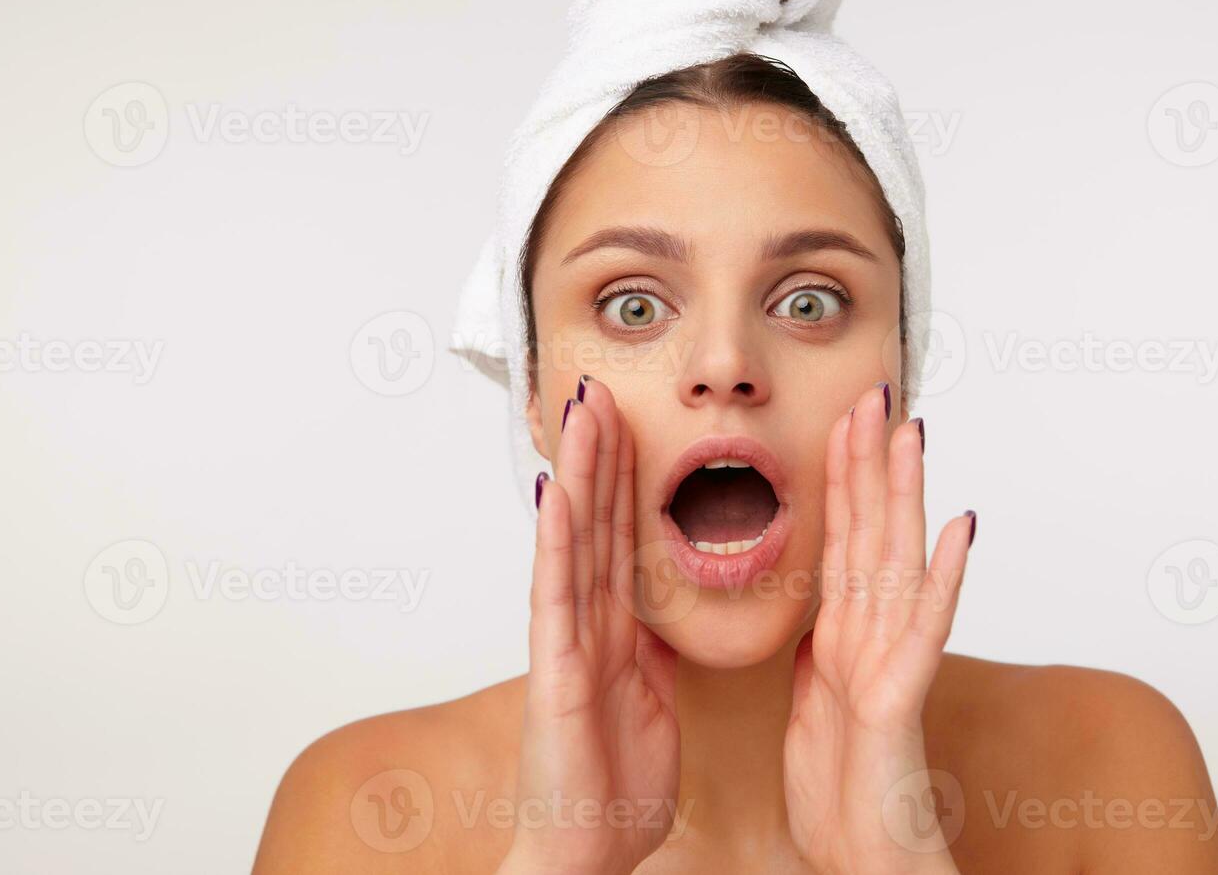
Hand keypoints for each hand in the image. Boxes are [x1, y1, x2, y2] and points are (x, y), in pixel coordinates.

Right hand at [501, 376, 680, 874]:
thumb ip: (653, 649)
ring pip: (575, 543)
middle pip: (596, 523)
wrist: (587, 852)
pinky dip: (555, 545)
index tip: (631, 420)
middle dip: (599, 455)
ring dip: (579, 475)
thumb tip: (662, 612)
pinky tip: (557, 495)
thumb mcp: (652, 699)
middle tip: (600, 388)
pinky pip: (557, 599)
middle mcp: (587, 626)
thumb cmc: (612, 786)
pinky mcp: (555, 673)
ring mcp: (567, 644)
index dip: (626, 477)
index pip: (623, 537)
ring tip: (581, 413)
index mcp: (617, 631)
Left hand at [784, 381, 974, 874]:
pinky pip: (925, 629)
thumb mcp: (813, 703)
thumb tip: (820, 616)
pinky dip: (946, 577)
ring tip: (913, 434)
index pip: (842, 538)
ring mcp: (890, 662)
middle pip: (872, 533)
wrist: (861, 860)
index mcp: (842, 636)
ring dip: (907, 495)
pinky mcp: (898, 698)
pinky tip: (963, 527)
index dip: (841, 477)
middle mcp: (871, 637)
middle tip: (876, 394)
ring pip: (899, 562)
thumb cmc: (843, 792)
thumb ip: (822, 651)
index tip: (840, 420)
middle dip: (871, 461)